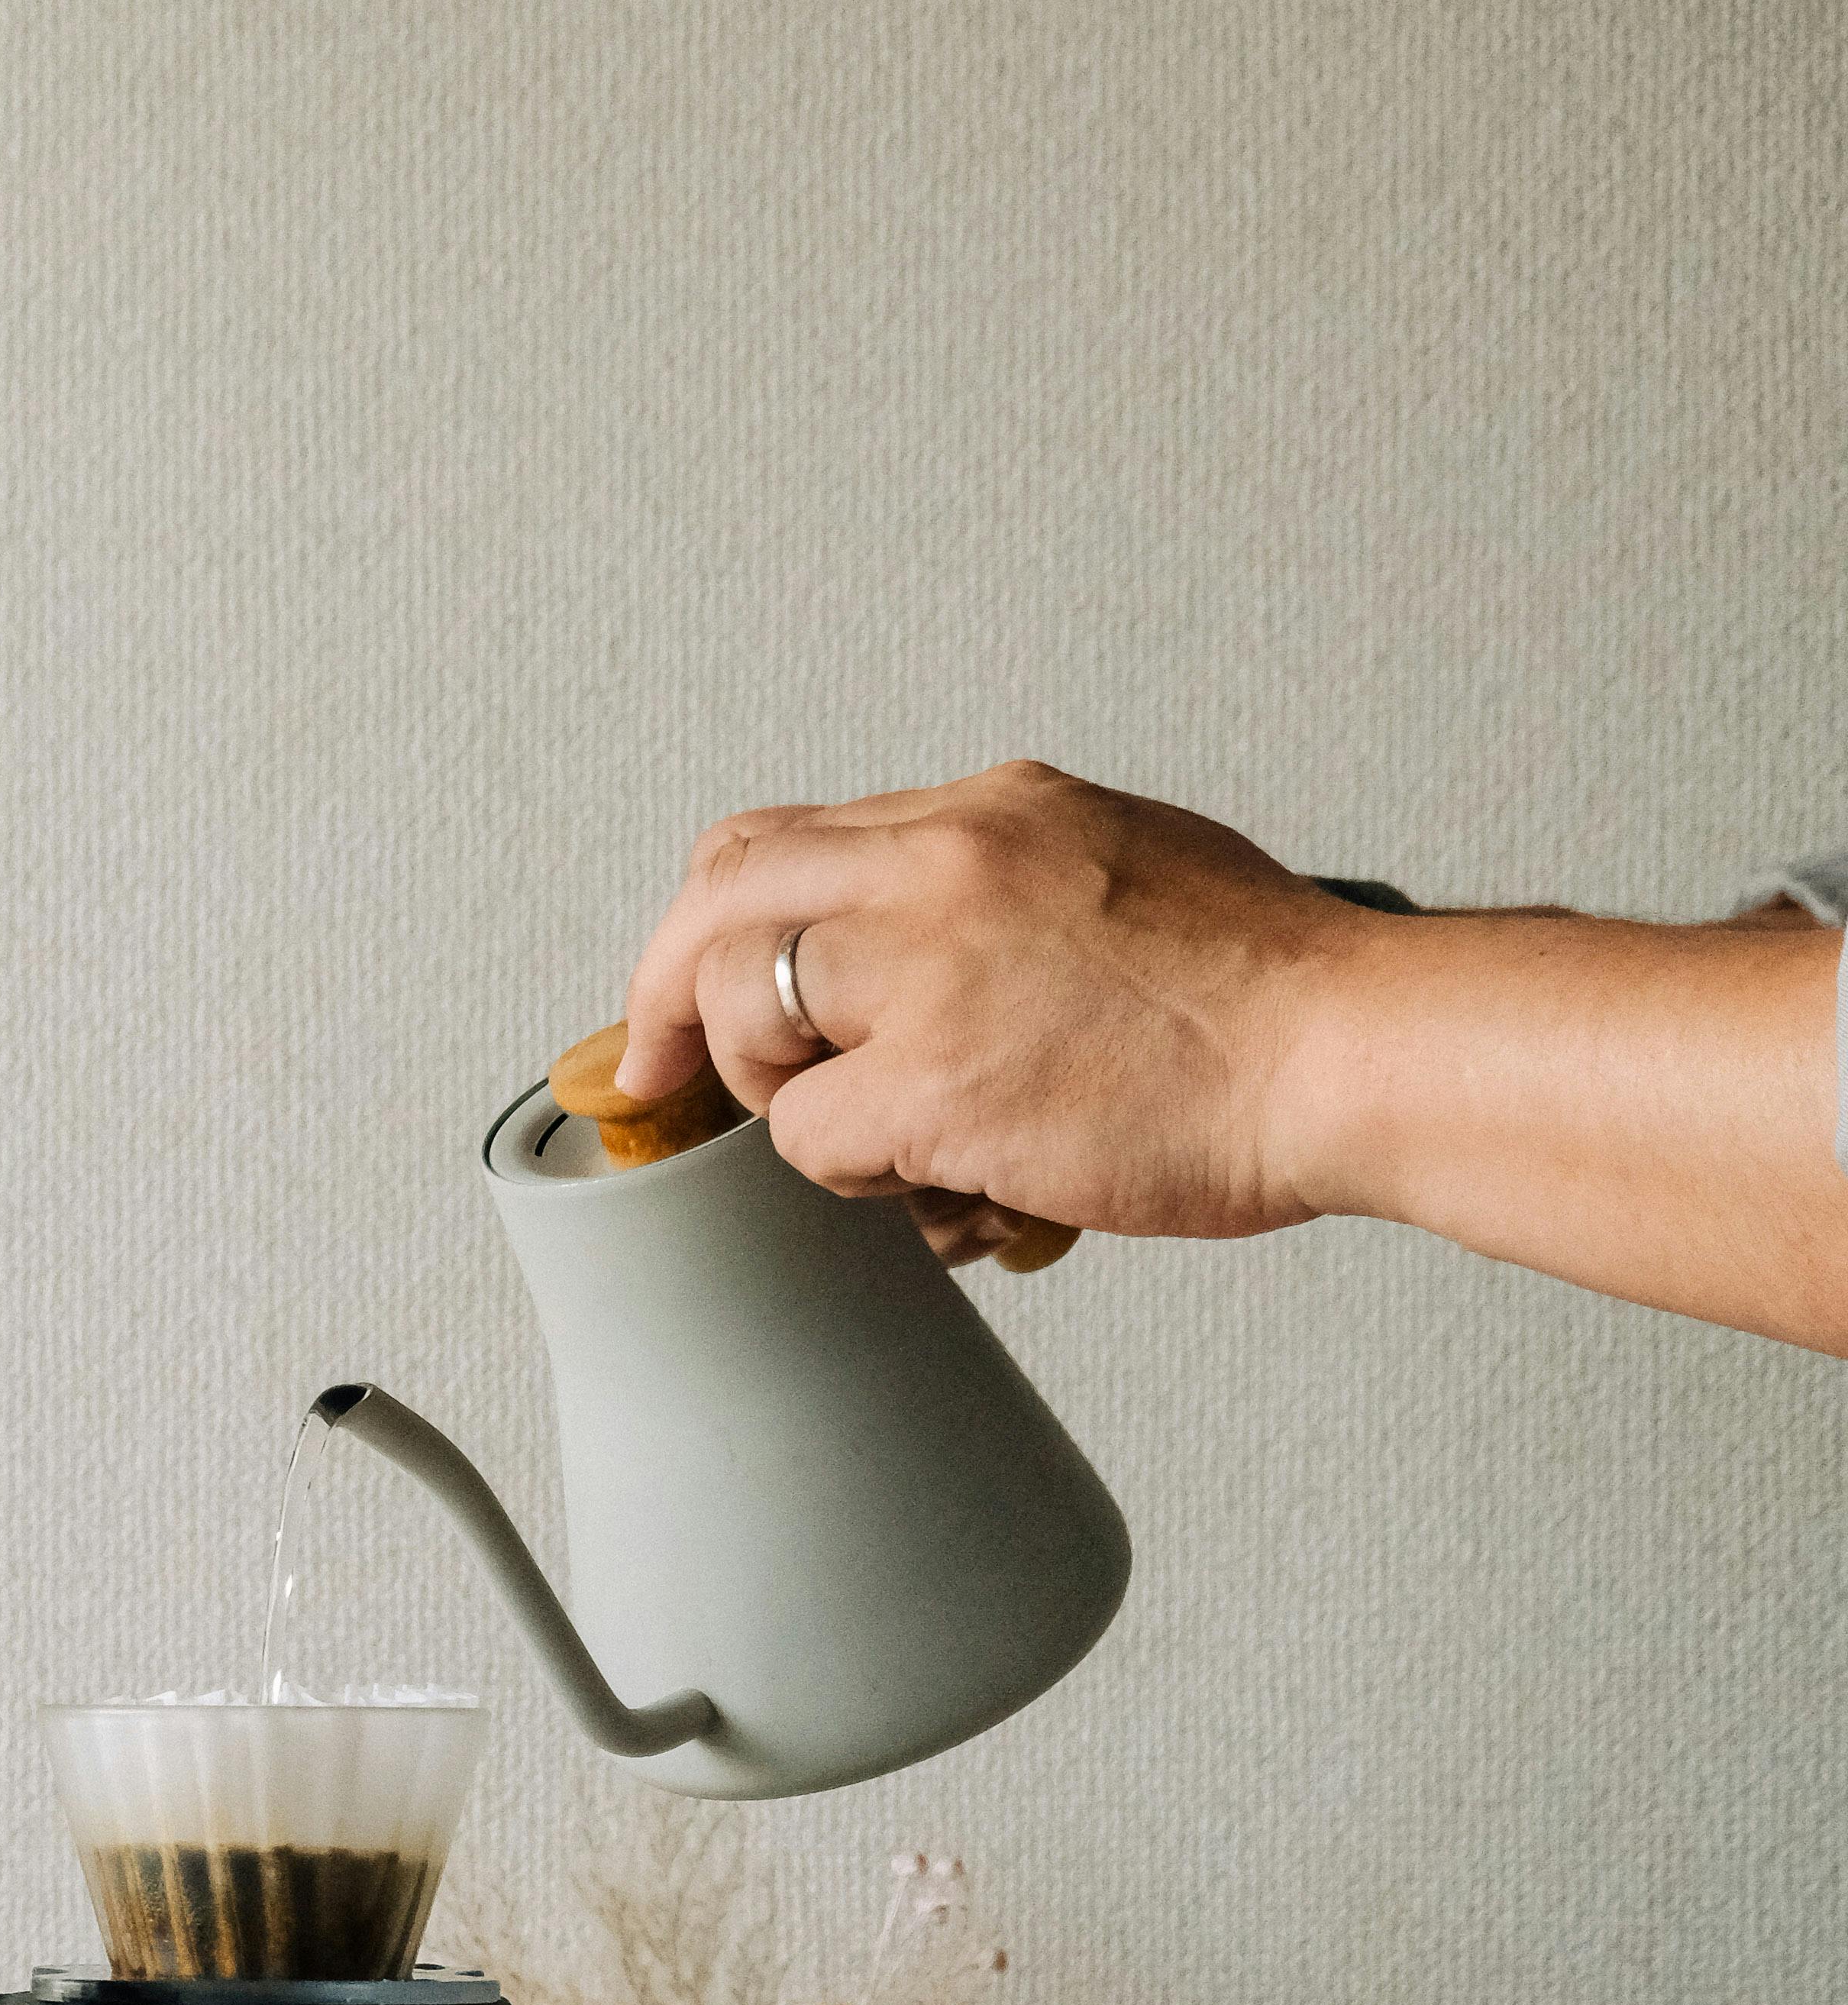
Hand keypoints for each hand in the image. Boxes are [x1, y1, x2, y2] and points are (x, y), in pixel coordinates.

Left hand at [619, 759, 1362, 1248]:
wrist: (1347, 1052)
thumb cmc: (1260, 999)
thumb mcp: (1122, 870)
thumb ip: (1004, 899)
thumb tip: (917, 967)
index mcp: (990, 811)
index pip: (785, 842)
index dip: (712, 926)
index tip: (693, 998)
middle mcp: (946, 859)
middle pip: (718, 897)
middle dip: (664, 998)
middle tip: (656, 1079)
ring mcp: (935, 965)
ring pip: (744, 1015)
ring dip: (782, 1100)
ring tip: (878, 1145)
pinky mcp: (940, 1080)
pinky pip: (809, 1139)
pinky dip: (849, 1181)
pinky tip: (940, 1193)